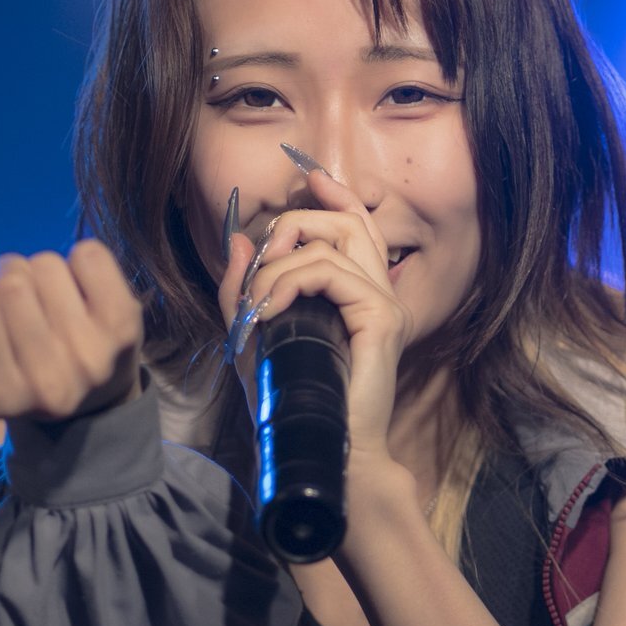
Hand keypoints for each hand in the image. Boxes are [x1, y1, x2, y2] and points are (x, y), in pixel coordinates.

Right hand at [0, 182, 143, 422]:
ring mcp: (92, 358)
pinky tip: (86, 293)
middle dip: (10, 274)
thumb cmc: (25, 358)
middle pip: (12, 279)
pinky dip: (82, 259)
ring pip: (48, 265)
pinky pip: (89, 254)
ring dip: (46, 271)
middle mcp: (48, 384)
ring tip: (56, 304)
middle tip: (24, 302)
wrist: (99, 399)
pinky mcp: (127, 328)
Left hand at [217, 170, 411, 460]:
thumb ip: (244, 291)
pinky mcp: (381, 317)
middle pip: (348, 222)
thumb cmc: (294, 402)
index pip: (356, 227)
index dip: (335, 195)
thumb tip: (241, 241)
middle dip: (296, 224)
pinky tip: (269, 309)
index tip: (309, 177)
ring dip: (278, 265)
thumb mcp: (255, 338)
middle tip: (262, 260)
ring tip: (257, 304)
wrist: (324, 448)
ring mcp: (384, 304)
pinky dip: (289, 281)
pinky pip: (329, 271)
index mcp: (359, 295)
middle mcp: (378, 293)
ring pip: (332, 242)